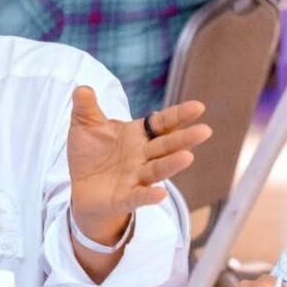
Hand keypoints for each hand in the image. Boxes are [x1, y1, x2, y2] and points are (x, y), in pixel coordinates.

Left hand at [68, 87, 211, 241]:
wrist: (82, 188)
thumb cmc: (90, 154)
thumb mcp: (84, 126)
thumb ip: (86, 107)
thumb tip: (82, 89)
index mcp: (137, 135)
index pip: (162, 123)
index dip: (179, 115)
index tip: (198, 107)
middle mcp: (142, 156)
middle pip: (166, 146)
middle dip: (184, 139)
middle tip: (205, 131)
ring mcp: (136, 177)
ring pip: (158, 169)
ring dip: (172, 164)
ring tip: (188, 157)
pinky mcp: (125, 198)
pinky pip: (139, 196)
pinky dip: (149, 196)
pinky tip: (161, 194)